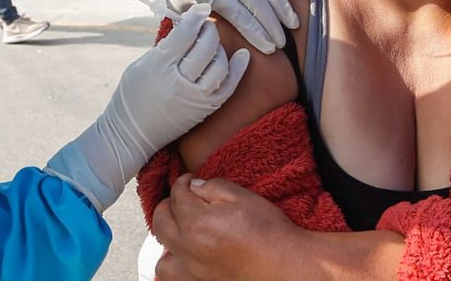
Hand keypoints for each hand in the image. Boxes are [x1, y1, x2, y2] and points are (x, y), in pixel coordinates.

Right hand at [46, 5, 249, 211]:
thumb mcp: (141, 65)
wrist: (131, 134)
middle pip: (204, 47)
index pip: (184, 34)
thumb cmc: (132, 96)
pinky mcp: (204, 110)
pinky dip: (238, 69)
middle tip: (206, 25)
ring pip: (219, 65)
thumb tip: (186, 26)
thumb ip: (164, 47)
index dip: (195, 17)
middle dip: (209, 31)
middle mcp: (178, 82)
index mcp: (158, 66)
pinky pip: (228, 87)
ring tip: (213, 42)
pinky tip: (242, 55)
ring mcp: (194, 98)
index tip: (201, 8)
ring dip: (220, 48)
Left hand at [134, 0, 300, 53]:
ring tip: (292, 24)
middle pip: (256, 3)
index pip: (238, 15)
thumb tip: (214, 44)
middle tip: (282, 42)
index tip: (269, 49)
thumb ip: (197, 24)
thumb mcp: (179, 6)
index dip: (256, 33)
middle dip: (272, 25)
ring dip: (282, 6)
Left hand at [154, 175, 296, 280]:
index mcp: (197, 223)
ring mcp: (194, 273)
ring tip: (181, 233)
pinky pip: (174, 279)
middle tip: (180, 200)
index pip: (177, 196)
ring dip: (167, 242)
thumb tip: (193, 187)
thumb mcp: (243, 197)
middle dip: (168, 206)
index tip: (189, 180)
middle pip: (161, 223)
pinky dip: (175, 267)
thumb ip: (213, 187)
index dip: (182, 183)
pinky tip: (187, 259)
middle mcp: (189, 250)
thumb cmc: (270, 232)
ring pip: (162, 258)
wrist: (288, 266)